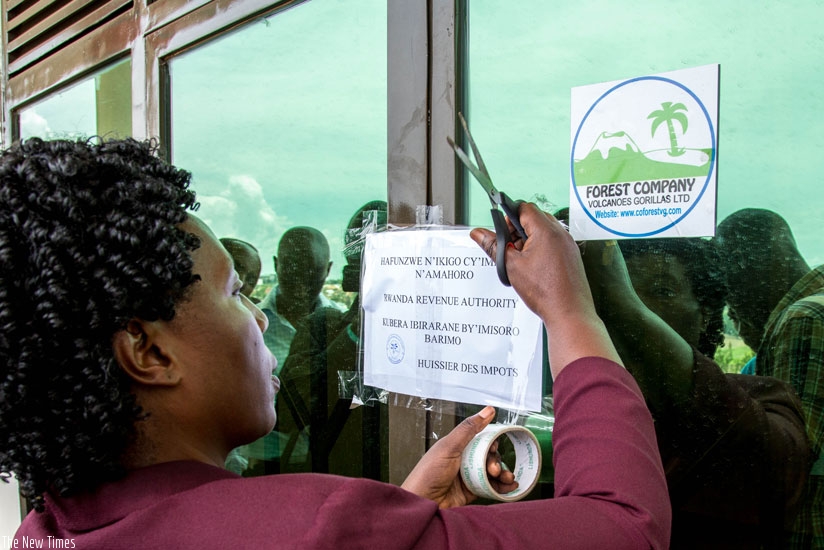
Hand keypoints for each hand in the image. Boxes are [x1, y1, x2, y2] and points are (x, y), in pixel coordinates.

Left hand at [401, 406, 516, 508]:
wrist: (422, 504)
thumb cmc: (428, 474)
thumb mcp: (449, 447)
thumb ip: (468, 429)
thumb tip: (487, 411)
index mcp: (457, 446)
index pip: (480, 439)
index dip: (491, 442)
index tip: (494, 446)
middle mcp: (464, 460)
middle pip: (489, 456)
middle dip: (496, 461)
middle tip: (493, 469)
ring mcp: (468, 476)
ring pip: (492, 472)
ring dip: (504, 474)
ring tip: (507, 479)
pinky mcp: (472, 492)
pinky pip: (491, 487)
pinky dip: (503, 487)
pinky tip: (511, 487)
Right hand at [470, 203, 591, 325]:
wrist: (569, 313)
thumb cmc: (546, 292)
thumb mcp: (511, 266)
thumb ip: (493, 246)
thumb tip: (479, 234)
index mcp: (546, 231)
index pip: (525, 207)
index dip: (510, 216)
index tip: (503, 229)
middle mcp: (560, 234)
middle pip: (535, 217)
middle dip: (519, 228)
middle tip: (510, 246)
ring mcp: (568, 244)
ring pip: (545, 230)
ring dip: (530, 238)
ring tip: (521, 259)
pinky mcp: (571, 255)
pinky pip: (554, 242)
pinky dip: (541, 248)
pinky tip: (534, 267)